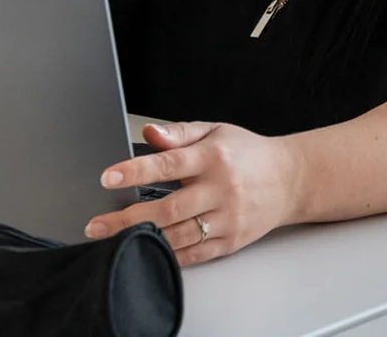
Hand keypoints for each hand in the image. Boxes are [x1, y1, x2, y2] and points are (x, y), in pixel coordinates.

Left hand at [87, 121, 299, 265]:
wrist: (290, 180)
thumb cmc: (247, 153)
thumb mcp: (214, 130)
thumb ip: (178, 133)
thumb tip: (149, 133)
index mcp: (213, 157)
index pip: (168, 164)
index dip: (135, 171)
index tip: (108, 178)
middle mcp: (220, 190)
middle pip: (168, 208)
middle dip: (128, 218)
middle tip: (97, 224)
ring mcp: (227, 219)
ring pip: (180, 235)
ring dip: (143, 240)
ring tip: (113, 241)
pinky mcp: (232, 241)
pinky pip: (196, 254)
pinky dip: (170, 256)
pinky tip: (146, 254)